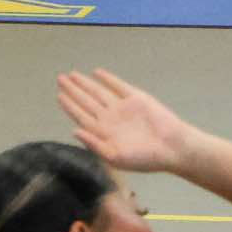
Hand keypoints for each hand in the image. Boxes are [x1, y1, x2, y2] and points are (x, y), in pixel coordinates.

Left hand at [57, 68, 194, 173]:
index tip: (59, 95)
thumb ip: (94, 145)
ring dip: (86, 84)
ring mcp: (123, 108)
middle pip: (87, 102)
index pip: (82, 117)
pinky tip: (97, 73)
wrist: (172, 147)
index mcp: (104, 134)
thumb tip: (74, 130)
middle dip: (73, 91)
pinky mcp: (136, 99)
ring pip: (99, 92)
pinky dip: (108, 79)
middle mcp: (111, 119)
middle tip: (60, 79)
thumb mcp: (116, 158)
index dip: (70, 106)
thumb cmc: (146, 159)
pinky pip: (118, 86)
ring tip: (72, 75)